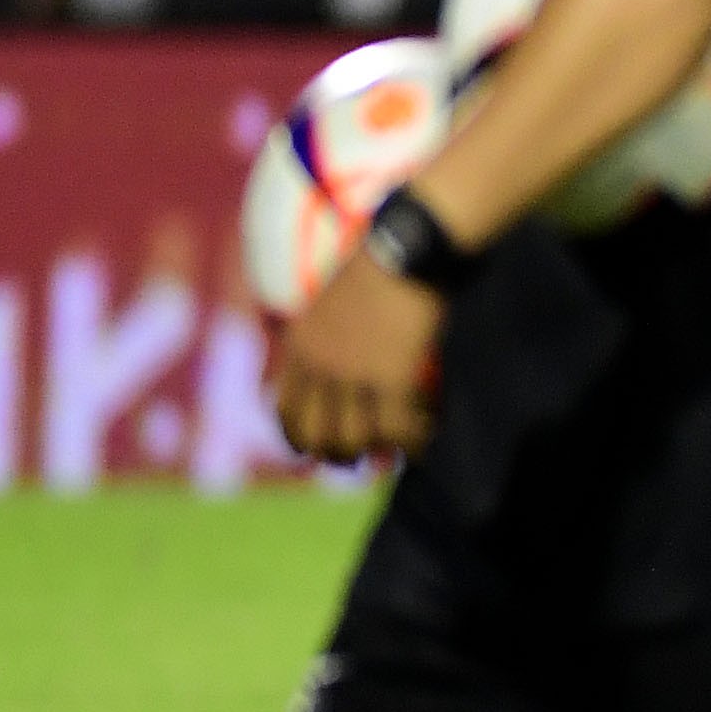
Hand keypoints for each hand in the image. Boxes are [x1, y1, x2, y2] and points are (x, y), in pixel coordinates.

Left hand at [270, 247, 445, 462]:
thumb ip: (321, 333)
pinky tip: (425, 441)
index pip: (285, 409)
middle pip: (317, 433)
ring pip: (356, 437)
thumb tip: (331, 357)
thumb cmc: (377, 267)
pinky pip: (396, 427)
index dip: (301, 437)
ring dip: (379, 450)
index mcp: (300, 345)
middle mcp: (320, 365)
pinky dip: (412, 440)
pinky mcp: (391, 375)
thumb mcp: (328, 300)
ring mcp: (354, 373)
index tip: (320, 449)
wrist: (405, 251)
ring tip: (399, 450)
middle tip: (361, 460)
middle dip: (338, 454)